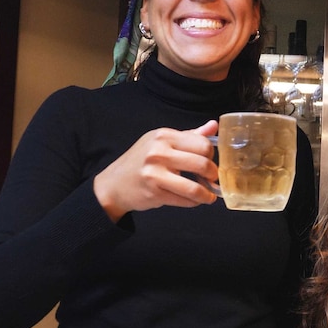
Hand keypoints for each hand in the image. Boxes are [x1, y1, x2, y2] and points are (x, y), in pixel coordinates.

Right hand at [94, 120, 219, 221]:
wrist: (114, 184)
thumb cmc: (141, 161)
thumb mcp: (162, 141)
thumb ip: (189, 135)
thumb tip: (213, 125)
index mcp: (164, 136)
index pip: (202, 144)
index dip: (212, 155)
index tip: (210, 161)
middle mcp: (159, 152)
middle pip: (202, 164)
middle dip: (213, 174)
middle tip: (212, 178)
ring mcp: (155, 173)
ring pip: (194, 187)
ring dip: (207, 194)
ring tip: (209, 195)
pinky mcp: (154, 193)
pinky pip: (184, 200)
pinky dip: (194, 202)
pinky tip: (195, 200)